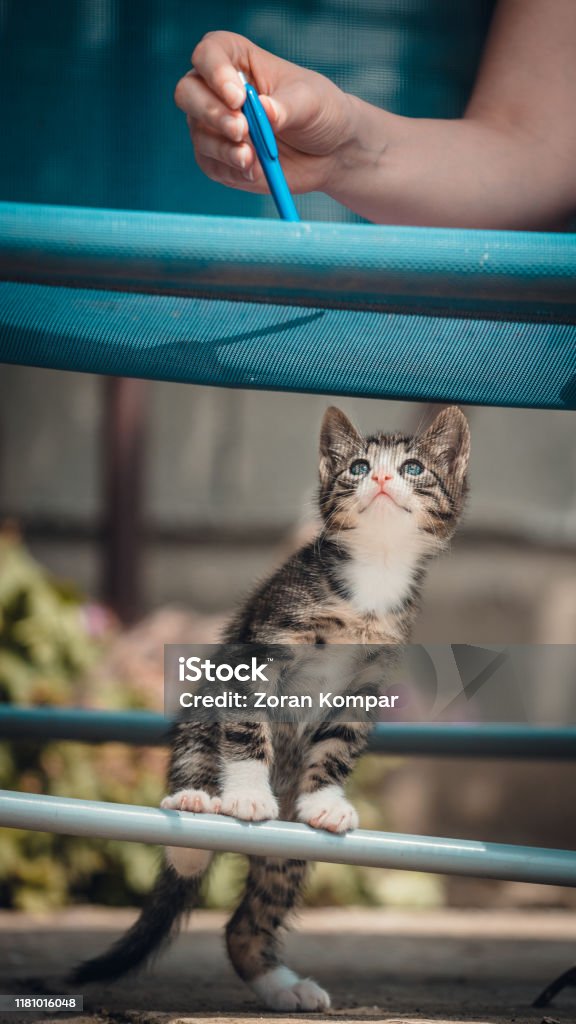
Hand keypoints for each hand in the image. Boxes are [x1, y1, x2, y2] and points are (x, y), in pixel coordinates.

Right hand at [174, 31, 353, 194]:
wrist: (330, 153)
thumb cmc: (320, 113)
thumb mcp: (311, 102)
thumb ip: (285, 106)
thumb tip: (262, 110)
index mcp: (238, 61)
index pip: (208, 54)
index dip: (215, 72)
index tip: (238, 97)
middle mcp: (217, 91)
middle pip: (188, 93)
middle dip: (211, 113)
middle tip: (242, 130)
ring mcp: (215, 126)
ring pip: (198, 133)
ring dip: (223, 147)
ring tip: (253, 158)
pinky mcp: (220, 159)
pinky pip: (210, 164)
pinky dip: (229, 169)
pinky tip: (253, 171)